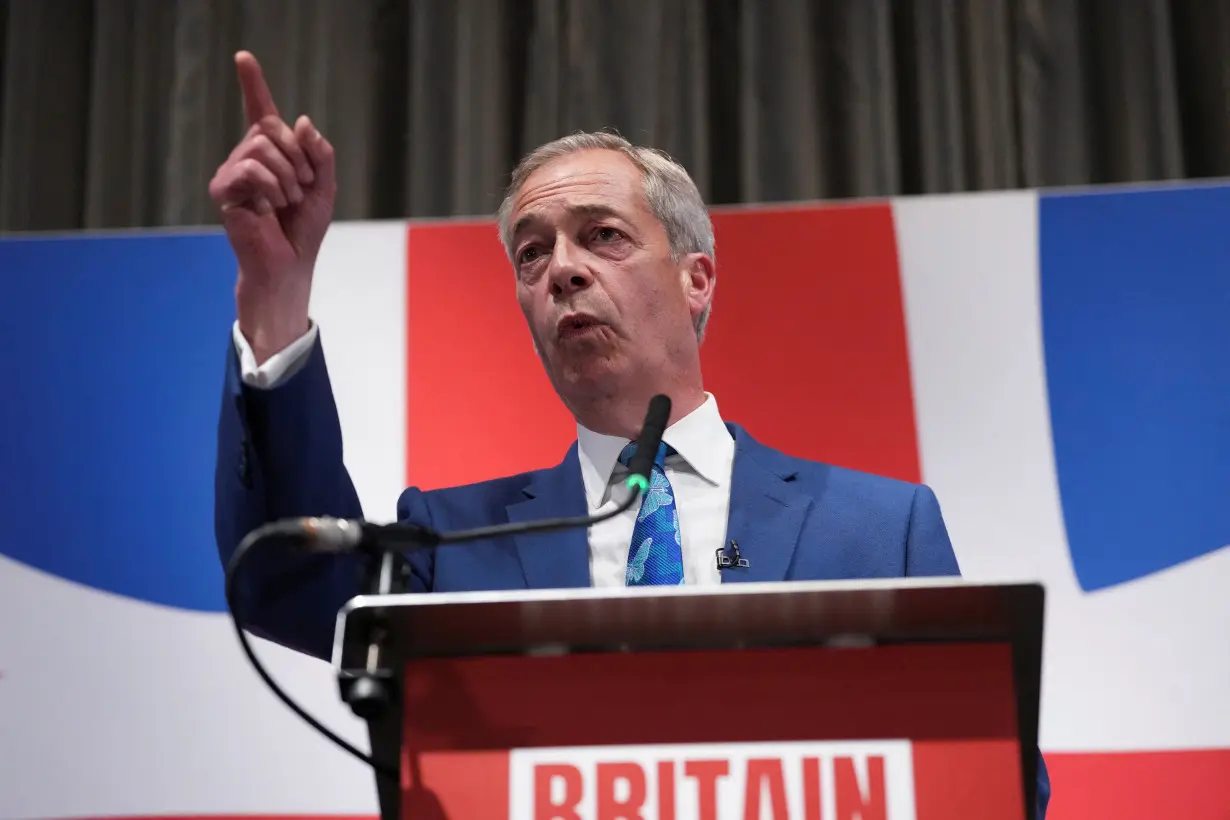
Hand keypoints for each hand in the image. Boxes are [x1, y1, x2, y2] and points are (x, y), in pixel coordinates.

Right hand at [209, 50, 335, 364]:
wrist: (290, 264)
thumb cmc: (304, 228)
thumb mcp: (324, 186)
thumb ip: (320, 153)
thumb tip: (302, 121)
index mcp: (271, 153)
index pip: (259, 111)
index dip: (253, 84)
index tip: (244, 57)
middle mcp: (247, 157)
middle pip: (270, 127)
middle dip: (298, 156)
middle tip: (303, 186)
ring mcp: (233, 172)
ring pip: (262, 146)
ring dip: (287, 175)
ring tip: (289, 201)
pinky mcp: (224, 190)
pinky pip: (250, 168)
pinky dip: (272, 187)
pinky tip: (272, 208)